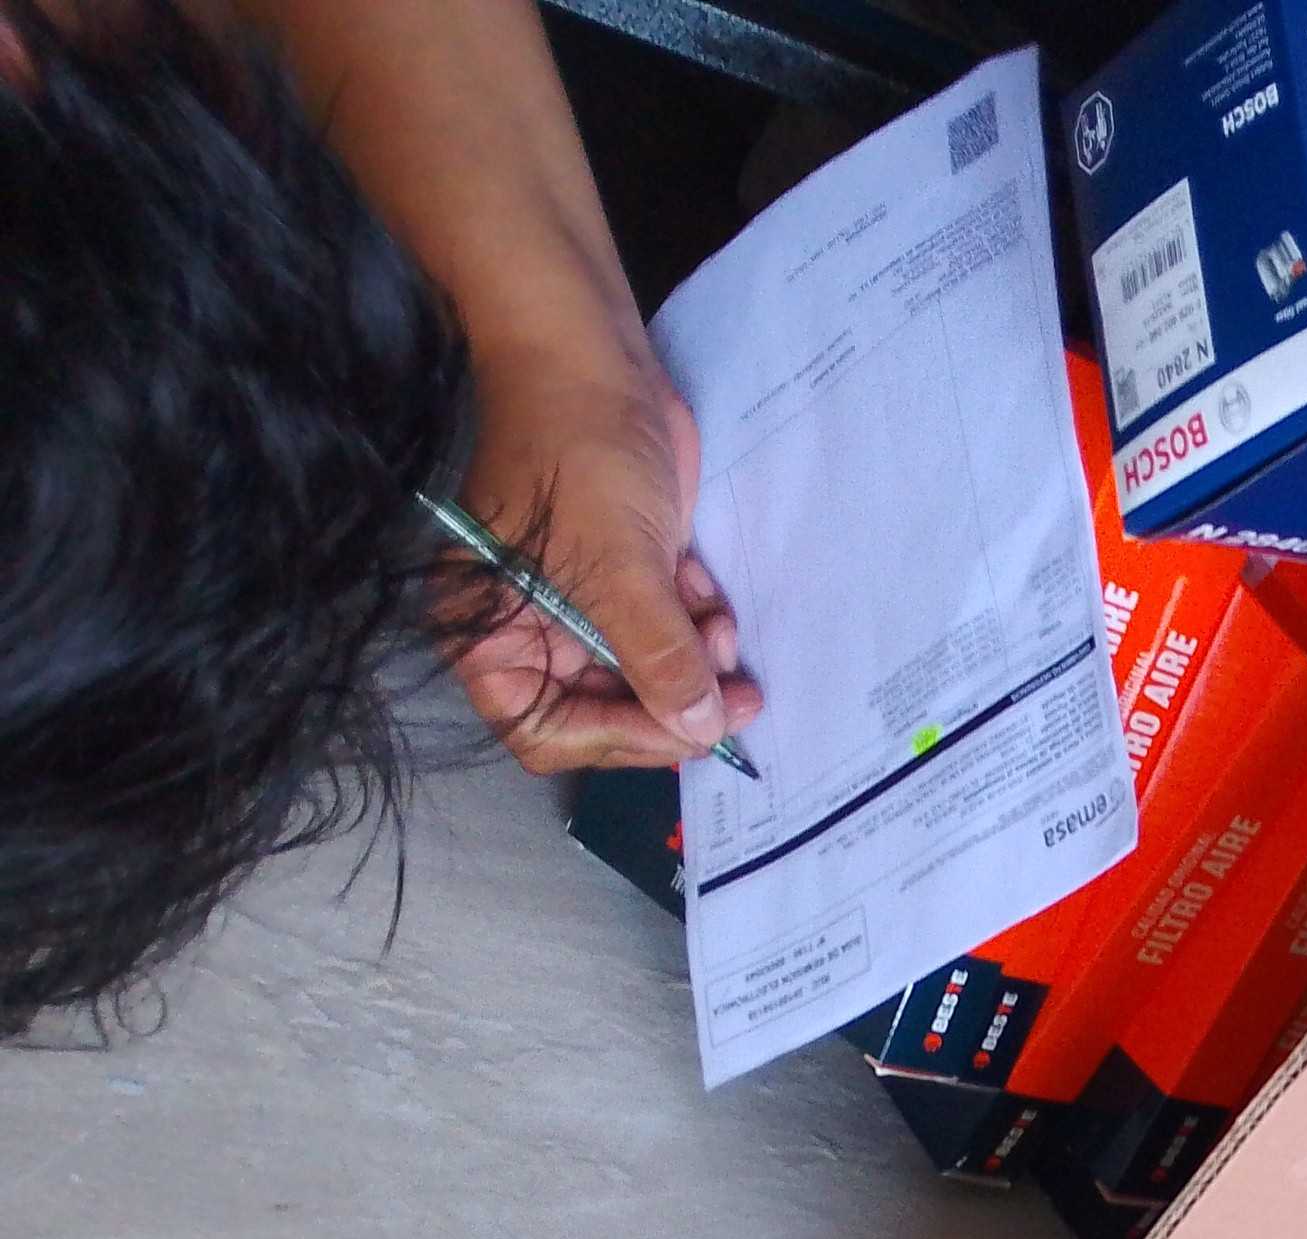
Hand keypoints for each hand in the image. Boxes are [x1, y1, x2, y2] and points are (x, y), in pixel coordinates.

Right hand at [449, 338, 762, 773]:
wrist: (593, 356)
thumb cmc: (576, 451)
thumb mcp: (618, 567)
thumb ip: (657, 656)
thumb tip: (699, 727)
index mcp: (491, 634)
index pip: (547, 731)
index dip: (617, 740)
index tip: (684, 727)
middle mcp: (531, 629)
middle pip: (609, 710)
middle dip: (677, 701)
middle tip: (740, 698)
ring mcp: (582, 603)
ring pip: (652, 673)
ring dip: (697, 661)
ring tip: (721, 628)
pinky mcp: (629, 575)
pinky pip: (672, 630)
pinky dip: (697, 622)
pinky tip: (706, 589)